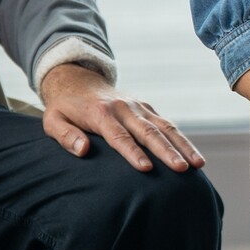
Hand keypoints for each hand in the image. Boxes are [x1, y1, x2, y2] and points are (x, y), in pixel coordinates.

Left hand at [39, 61, 204, 173]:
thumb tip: (83, 150)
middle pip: (148, 132)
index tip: (147, 169)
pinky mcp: (147, 108)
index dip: (133, 153)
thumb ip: (66, 135)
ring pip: (164, 127)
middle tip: (182, 168)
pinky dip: (182, 139)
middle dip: (166, 151)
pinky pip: (167, 124)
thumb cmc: (64, 108)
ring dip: (182, 145)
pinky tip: (194, 155)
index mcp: (100, 113)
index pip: (119, 136)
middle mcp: (124, 108)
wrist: (78, 80)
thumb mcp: (52, 121)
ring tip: (197, 164)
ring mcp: (138, 106)